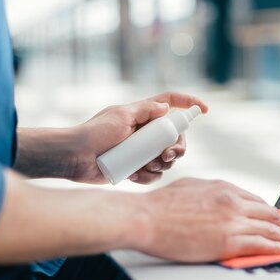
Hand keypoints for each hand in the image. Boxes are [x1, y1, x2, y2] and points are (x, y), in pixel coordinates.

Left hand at [71, 92, 208, 183]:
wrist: (74, 158)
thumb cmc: (94, 133)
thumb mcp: (120, 116)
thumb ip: (145, 110)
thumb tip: (167, 107)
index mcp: (143, 114)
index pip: (171, 103)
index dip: (189, 103)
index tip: (204, 111)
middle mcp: (145, 132)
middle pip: (175, 137)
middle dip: (177, 148)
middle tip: (167, 155)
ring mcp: (141, 151)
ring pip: (167, 159)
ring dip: (161, 165)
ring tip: (144, 166)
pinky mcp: (136, 168)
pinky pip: (154, 175)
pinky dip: (148, 177)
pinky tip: (133, 176)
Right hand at [133, 178, 279, 261]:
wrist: (146, 218)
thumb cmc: (161, 205)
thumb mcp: (192, 187)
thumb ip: (211, 192)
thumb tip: (219, 196)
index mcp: (223, 188)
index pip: (256, 200)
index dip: (270, 212)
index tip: (276, 218)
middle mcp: (232, 202)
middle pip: (268, 213)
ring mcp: (232, 221)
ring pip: (269, 229)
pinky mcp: (228, 240)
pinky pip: (260, 244)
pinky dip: (275, 248)